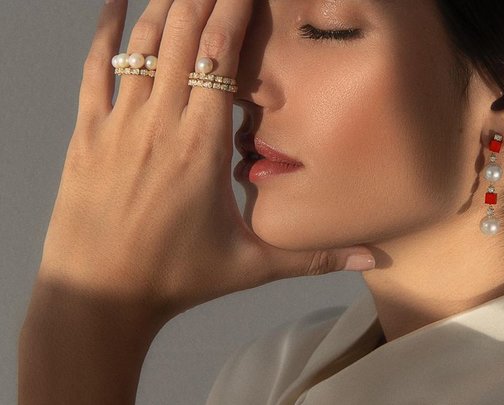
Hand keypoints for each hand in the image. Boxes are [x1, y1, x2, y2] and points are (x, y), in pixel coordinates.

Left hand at [37, 0, 375, 322]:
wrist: (98, 296)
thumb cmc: (174, 280)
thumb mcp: (250, 267)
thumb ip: (313, 258)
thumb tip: (371, 261)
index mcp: (203, 145)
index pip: (222, 54)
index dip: (236, 8)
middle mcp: (161, 123)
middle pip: (185, 34)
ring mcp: (120, 124)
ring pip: (144, 43)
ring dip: (166, 4)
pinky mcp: (89, 133)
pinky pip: (93, 68)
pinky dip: (104, 30)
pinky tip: (114, 1)